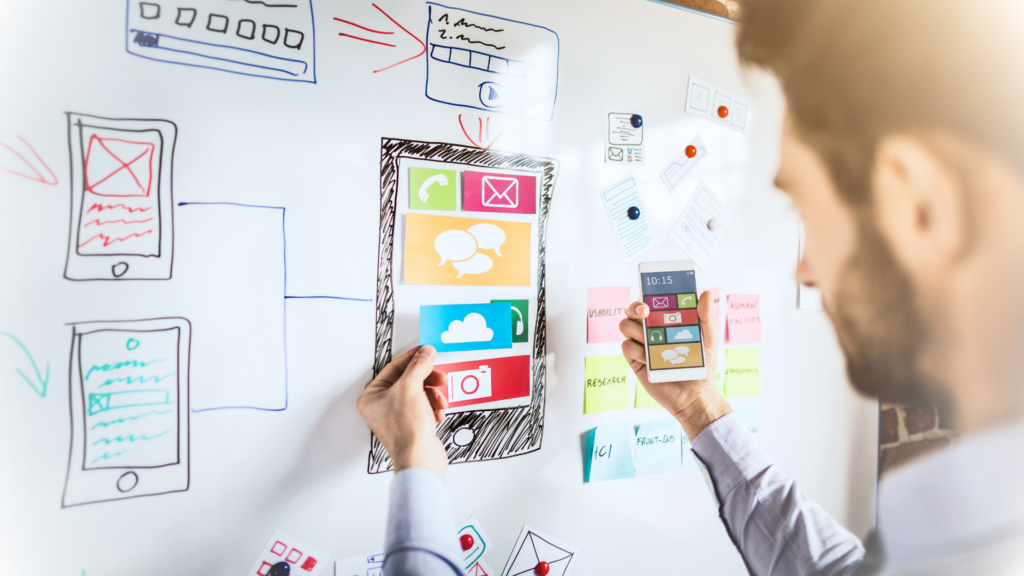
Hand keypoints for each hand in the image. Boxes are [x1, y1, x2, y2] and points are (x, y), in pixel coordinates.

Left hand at [357, 345, 449, 478]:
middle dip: (427, 379)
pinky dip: (433, 407)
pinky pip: (423, 407)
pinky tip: (438, 413)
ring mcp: (396, 417)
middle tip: (440, 377)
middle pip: (408, 381)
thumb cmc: (407, 430)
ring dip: (432, 395)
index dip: (413, 358)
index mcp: (371, 397)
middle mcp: (380, 407)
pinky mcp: (410, 425)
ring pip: (418, 394)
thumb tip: (424, 352)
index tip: (426, 352)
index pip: (393, 368)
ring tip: (440, 401)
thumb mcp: (411, 387)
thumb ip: (419, 365)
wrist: (420, 459)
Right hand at [619, 291, 730, 439]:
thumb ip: (707, 317)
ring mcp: (642, 345)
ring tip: (651, 340)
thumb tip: (705, 294)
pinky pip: (627, 347)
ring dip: (636, 329)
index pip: (652, 302)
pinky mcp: (635, 361)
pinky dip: (636, 349)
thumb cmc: (703, 367)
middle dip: (634, 307)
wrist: (694, 397)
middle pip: (632, 311)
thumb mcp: (710, 340)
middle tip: (645, 311)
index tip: (651, 295)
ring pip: (626, 326)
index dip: (647, 294)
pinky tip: (649, 358)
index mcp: (666, 323)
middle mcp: (651, 331)